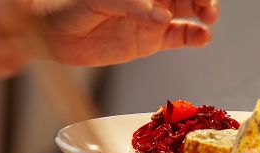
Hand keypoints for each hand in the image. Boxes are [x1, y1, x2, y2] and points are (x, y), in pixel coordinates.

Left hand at [29, 0, 219, 65]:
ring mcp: (152, 17)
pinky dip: (194, 36)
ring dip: (203, 13)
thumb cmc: (68, 5)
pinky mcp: (150, 40)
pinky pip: (179, 36)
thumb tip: (162, 16)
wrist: (51, 34)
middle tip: (207, 8)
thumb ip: (132, 5)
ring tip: (208, 20)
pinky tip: (202, 37)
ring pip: (188, 12)